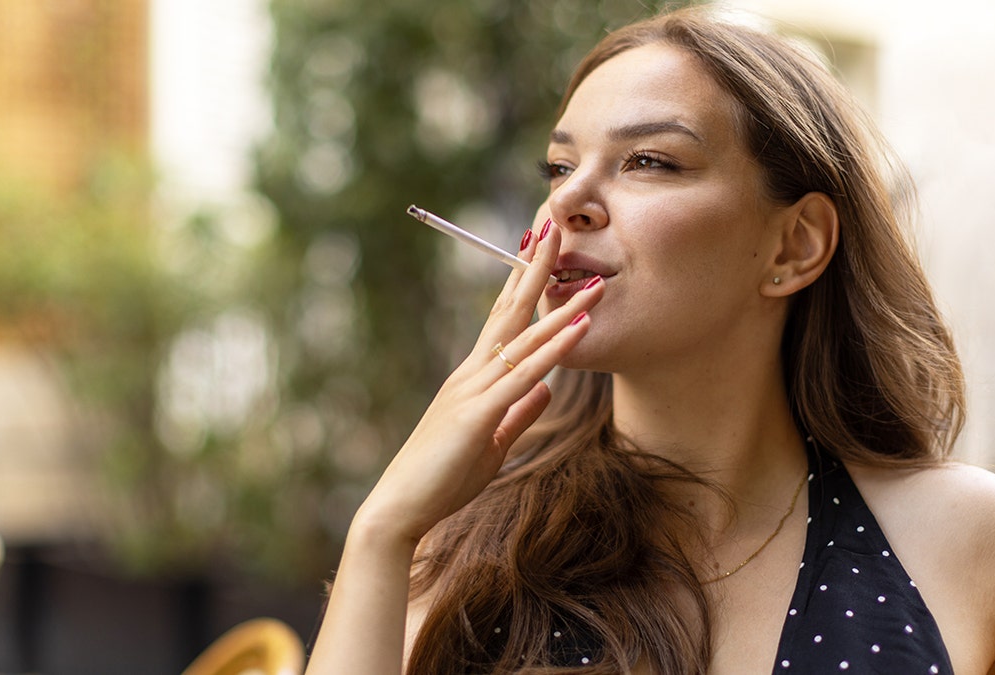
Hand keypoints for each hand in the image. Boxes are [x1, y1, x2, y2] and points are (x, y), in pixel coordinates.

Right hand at [352, 220, 603, 547]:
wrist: (400, 508)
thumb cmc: (441, 478)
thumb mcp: (491, 442)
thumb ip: (518, 413)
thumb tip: (546, 391)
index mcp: (474, 379)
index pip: (502, 320)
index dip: (522, 284)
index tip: (540, 250)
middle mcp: (472, 374)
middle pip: (510, 311)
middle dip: (536, 269)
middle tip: (555, 227)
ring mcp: (473, 391)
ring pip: (525, 338)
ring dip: (563, 307)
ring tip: (593, 277)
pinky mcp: (478, 415)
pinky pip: (525, 375)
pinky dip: (555, 348)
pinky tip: (580, 327)